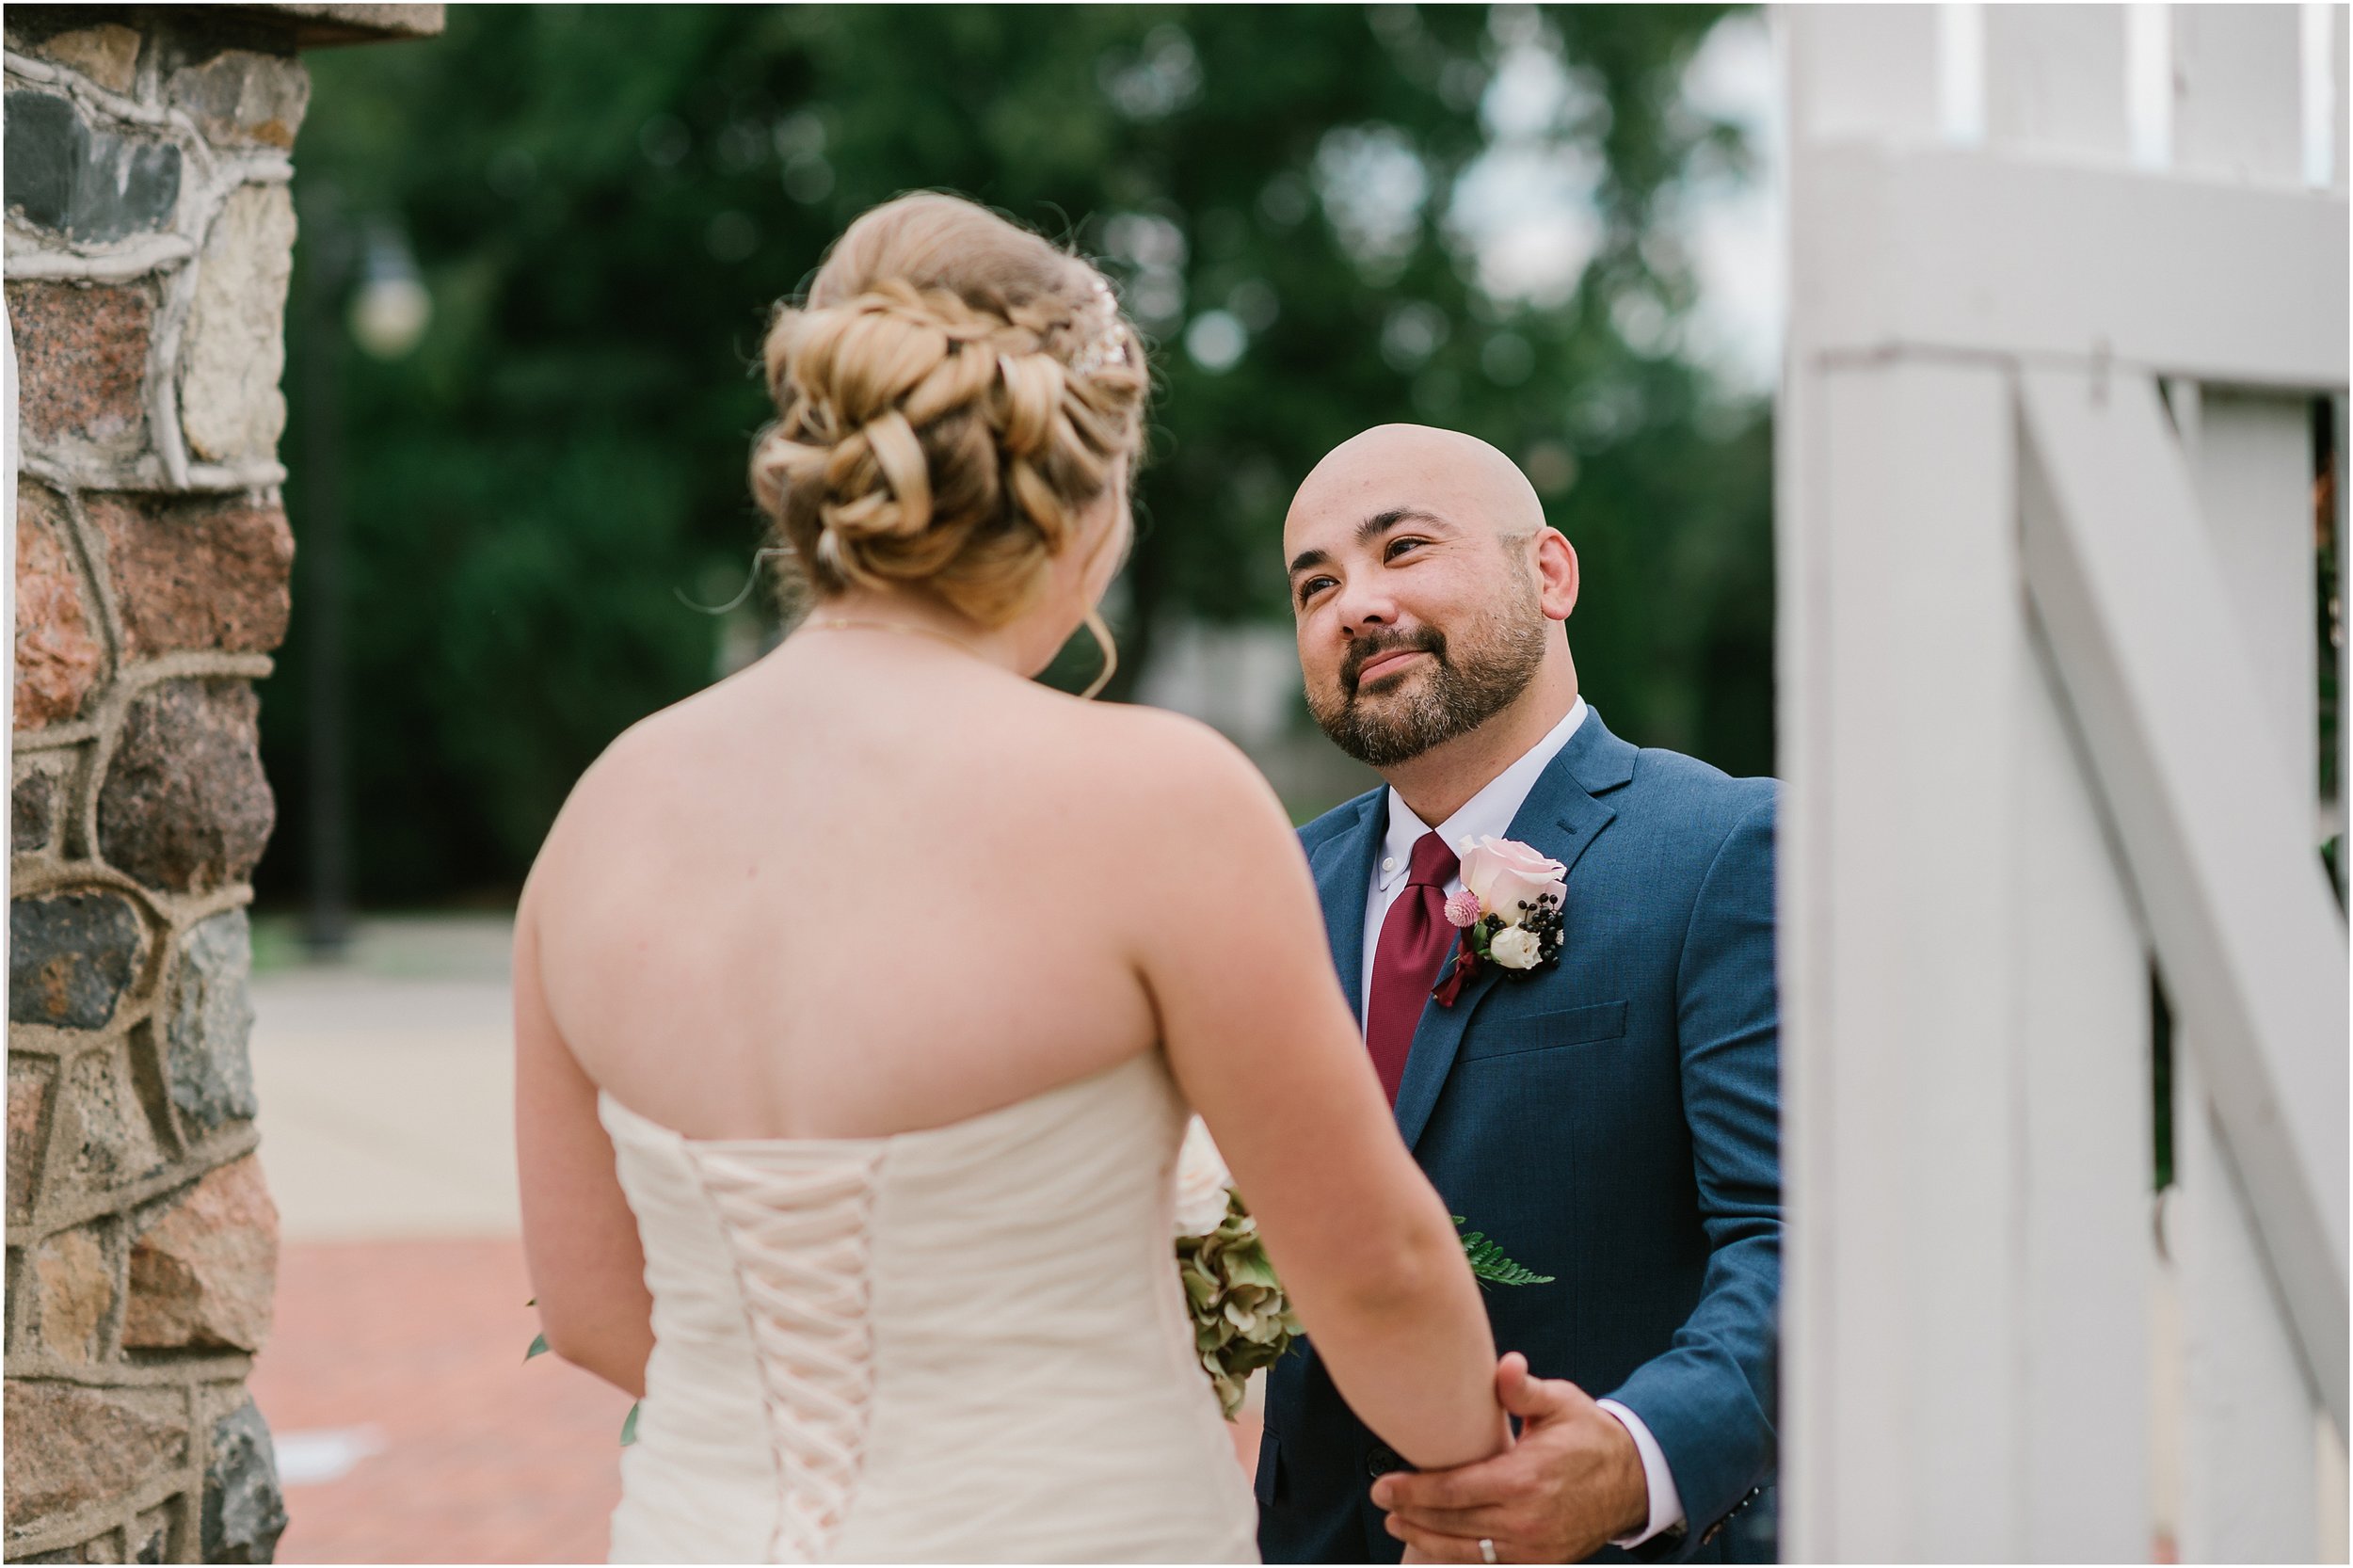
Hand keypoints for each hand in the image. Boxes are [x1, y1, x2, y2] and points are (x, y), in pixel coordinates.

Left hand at [1371, 1353, 1648, 1563]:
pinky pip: (1491, 1564)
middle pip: (1453, 1523)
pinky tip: (1437, 1543)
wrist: (1635, 1479)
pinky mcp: (1542, 1562)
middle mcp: (1527, 1520)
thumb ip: (1524, 1389)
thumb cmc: (1589, 1435)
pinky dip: (1460, 1557)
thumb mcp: (1561, 1402)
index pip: (1454, 1491)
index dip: (1413, 1491)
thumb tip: (1504, 1366)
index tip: (1383, 1485)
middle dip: (1411, 1514)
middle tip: (1382, 1501)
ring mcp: (1535, 1548)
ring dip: (1427, 1539)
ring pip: (1467, 1551)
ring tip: (1399, 1524)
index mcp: (1525, 1478)